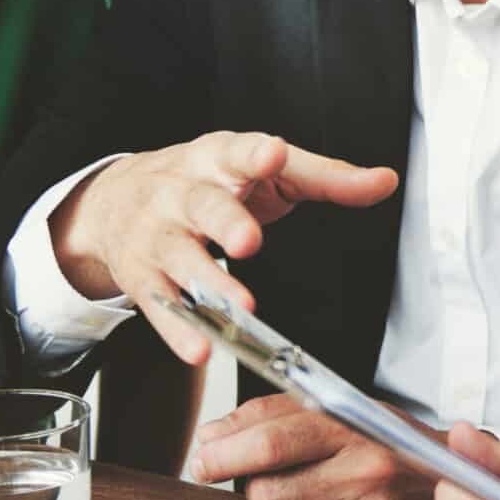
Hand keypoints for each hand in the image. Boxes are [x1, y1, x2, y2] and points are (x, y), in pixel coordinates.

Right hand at [50, 132, 398, 363]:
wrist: (116, 197)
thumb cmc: (208, 179)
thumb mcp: (265, 171)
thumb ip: (326, 177)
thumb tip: (383, 181)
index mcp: (219, 160)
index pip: (239, 152)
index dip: (256, 154)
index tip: (273, 154)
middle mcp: (182, 194)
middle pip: (204, 206)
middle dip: (226, 222)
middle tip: (249, 241)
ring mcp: (158, 235)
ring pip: (182, 258)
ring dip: (211, 284)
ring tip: (240, 307)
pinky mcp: (143, 276)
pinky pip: (160, 305)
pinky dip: (179, 329)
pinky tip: (200, 347)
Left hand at [186, 394, 436, 499]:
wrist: (464, 491)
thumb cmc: (397, 449)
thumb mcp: (347, 411)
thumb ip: (276, 415)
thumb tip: (210, 439)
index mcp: (358, 430)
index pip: (271, 443)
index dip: (224, 454)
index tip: (204, 460)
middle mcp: (366, 476)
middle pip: (263, 494)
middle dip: (260, 489)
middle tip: (288, 479)